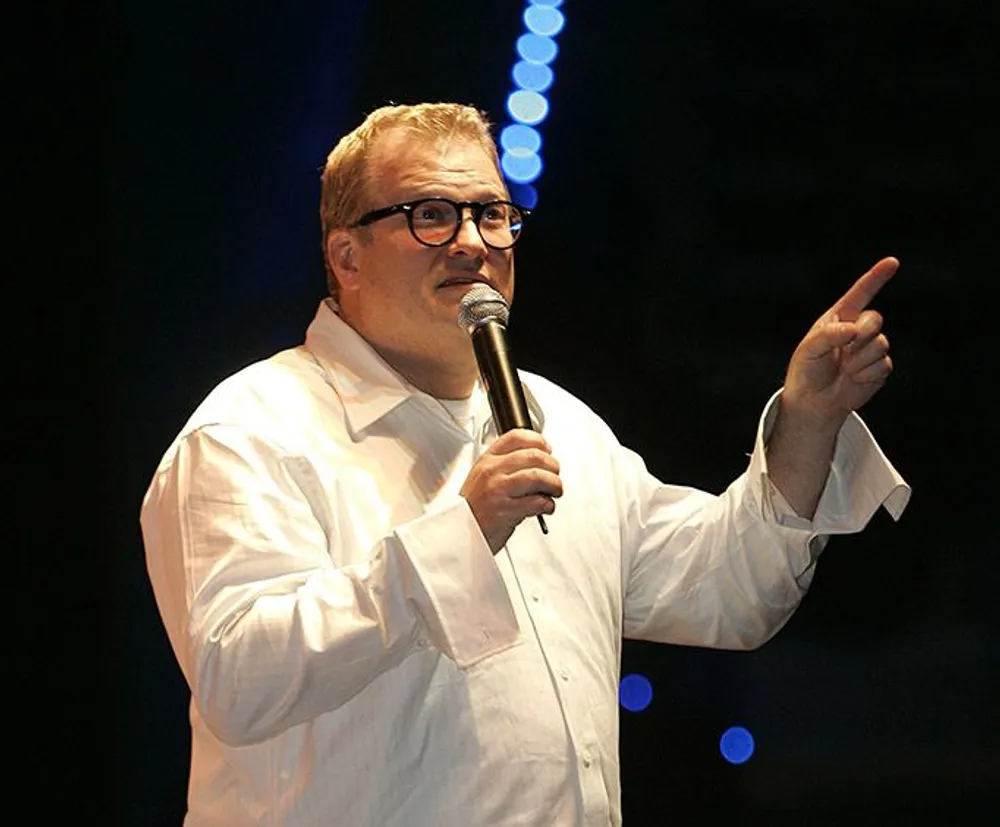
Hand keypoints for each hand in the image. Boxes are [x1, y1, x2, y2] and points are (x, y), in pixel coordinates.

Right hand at [460, 429, 561, 552]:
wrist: (459, 532)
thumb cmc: (475, 506)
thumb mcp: (483, 476)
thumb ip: (506, 465)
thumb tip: (539, 459)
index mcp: (487, 460)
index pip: (517, 437)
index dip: (539, 441)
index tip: (547, 450)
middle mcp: (492, 471)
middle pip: (534, 456)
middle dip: (553, 465)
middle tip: (555, 474)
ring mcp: (498, 490)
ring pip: (539, 476)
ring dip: (555, 484)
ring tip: (554, 491)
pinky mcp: (506, 511)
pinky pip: (538, 502)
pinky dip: (549, 504)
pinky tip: (546, 507)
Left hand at [781, 256, 897, 430]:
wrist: (813, 401)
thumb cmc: (807, 371)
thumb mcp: (809, 348)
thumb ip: (829, 334)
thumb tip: (853, 330)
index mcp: (840, 317)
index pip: (861, 293)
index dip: (876, 277)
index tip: (892, 262)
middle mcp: (858, 329)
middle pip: (876, 319)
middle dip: (864, 332)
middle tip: (847, 346)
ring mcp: (870, 348)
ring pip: (880, 344)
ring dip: (860, 358)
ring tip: (844, 367)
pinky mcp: (879, 368)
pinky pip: (883, 364)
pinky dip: (865, 373)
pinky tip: (852, 378)